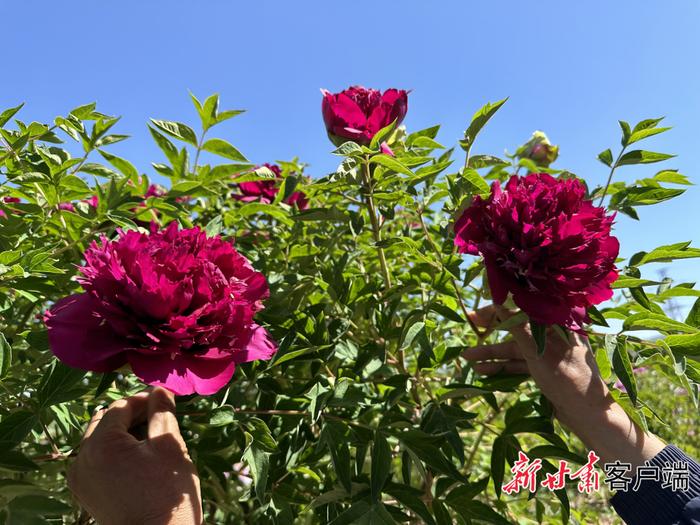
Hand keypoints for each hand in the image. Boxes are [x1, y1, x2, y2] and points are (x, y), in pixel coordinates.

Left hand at [68, 388, 201, 524]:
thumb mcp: (170, 445)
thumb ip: (162, 413)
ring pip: (99, 440)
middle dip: (131, 415)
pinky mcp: (86, 493)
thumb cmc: (167, 493)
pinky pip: (97, 460)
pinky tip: (138, 456)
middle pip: (105, 422)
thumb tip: (160, 390)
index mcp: (100, 445)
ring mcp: (80, 479)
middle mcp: (81, 460)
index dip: (144, 399)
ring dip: (122, 433)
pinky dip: (115, 452)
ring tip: (151, 436)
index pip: (120, 407)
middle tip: (159, 415)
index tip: (166, 400)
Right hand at [463, 304, 664, 469]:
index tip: (479, 312)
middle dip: (493, 329)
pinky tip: (483, 370)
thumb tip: (499, 300)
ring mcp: (550, 351)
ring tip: (467, 357)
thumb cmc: (568, 380)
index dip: (500, 307)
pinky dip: (503, 366)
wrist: (588, 416)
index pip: (525, 306)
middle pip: (518, 325)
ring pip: (516, 346)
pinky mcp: (546, 367)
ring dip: (493, 352)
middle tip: (470, 324)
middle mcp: (555, 332)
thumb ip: (517, 327)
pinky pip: (520, 362)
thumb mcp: (538, 351)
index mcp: (560, 321)